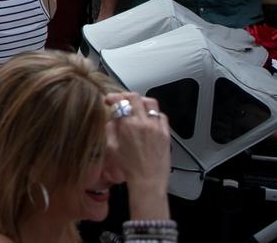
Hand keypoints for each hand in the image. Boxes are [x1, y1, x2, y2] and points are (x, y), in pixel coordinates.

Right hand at [103, 91, 171, 215]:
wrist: (148, 181)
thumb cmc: (129, 168)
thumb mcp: (111, 148)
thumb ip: (110, 129)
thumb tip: (112, 119)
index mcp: (127, 125)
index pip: (119, 101)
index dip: (112, 97)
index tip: (110, 100)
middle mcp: (143, 123)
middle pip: (135, 97)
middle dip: (126, 96)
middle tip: (122, 101)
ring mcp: (156, 127)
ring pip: (151, 103)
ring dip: (142, 102)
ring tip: (137, 107)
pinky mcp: (166, 134)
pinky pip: (161, 116)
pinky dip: (154, 114)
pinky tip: (149, 120)